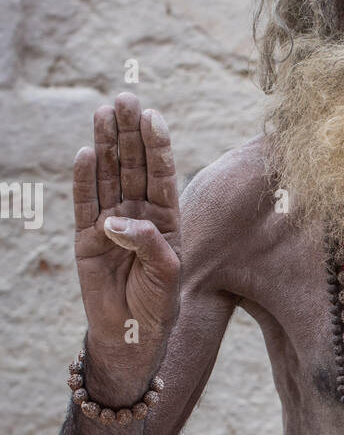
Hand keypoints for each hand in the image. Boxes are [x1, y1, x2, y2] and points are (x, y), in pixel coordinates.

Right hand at [73, 93, 180, 401]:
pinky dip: (84, 180)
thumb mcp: (166, 275)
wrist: (131, 335)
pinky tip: (85, 154)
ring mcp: (111, 223)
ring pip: (109, 176)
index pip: (162, 175)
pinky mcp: (87, 238)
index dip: (158, 146)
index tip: (154, 117)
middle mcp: (139, 214)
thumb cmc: (157, 306)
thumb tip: (116, 220)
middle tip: (125, 99)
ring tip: (103, 112)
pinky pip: (84, 204)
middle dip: (130, 133)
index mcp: (167, 219)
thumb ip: (149, 244)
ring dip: (107, 145)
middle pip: (134, 166)